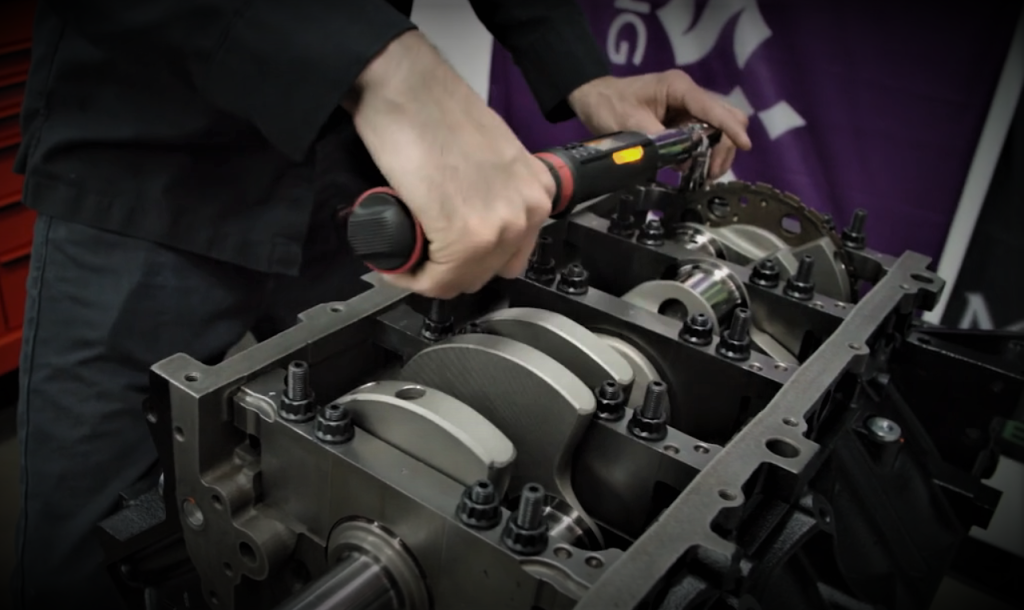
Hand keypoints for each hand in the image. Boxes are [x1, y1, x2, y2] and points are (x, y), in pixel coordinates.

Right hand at [347, 31, 553, 298]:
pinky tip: (394, 264)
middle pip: (487, 271)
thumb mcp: (489, 156)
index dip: (470, 261)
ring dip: (429, 274)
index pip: (509, 254)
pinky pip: (437, 281)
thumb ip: (494, 188)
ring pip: (462, 280)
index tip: (441, 253)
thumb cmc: (435, 110)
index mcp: (537, 191)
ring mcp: (500, 226)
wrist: (407, 86)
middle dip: (450, 268)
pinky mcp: (466, 236)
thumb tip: (469, 214)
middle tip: (419, 254)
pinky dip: (411, 278)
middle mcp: (528, 210)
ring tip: (405, 257)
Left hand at [567, 71, 750, 179]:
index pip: (714, 109)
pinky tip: (695, 168)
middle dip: (726, 146)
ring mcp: (688, 107)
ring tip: (704, 175)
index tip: (745, 146)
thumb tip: (687, 164)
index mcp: (679, 88)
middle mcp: (689, 95)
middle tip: (711, 173)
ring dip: (717, 151)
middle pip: (726, 117)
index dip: (731, 128)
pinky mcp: (683, 120)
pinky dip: (704, 152)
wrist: (593, 98)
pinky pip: (704, 135)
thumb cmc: (609, 106)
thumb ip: (662, 143)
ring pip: (719, 128)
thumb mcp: (631, 125)